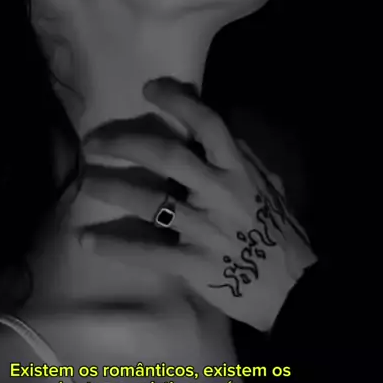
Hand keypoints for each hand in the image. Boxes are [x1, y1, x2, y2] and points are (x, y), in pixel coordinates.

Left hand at [79, 77, 316, 331]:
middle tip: (93, 142)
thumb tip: (212, 132)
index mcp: (240, 171)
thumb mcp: (268, 188)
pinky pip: (148, 251)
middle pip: (168, 158)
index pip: (209, 125)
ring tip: (85, 182)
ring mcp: (205, 231)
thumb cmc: (281, 236)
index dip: (178, 102)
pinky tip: (87, 239)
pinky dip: (115, 245)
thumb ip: (242, 159)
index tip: (149, 89)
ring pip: (150, 202)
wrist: (297, 293)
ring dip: (112, 189)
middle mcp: (220, 194)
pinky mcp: (193, 265)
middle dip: (126, 144)